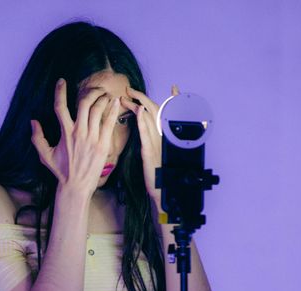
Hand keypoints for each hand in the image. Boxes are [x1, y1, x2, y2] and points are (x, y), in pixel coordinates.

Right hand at [30, 78, 120, 196]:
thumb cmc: (61, 171)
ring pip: (98, 110)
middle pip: (84, 103)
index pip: (60, 107)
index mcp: (65, 133)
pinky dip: (113, 110)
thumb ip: (37, 138)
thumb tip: (33, 121)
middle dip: (90, 91)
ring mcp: (92, 138)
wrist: (76, 186)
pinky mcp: (103, 145)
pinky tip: (116, 102)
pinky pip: (109, 123)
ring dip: (102, 98)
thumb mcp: (44, 155)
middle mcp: (79, 133)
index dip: (60, 92)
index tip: (62, 81)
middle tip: (93, 88)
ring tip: (104, 94)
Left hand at [121, 84, 179, 209]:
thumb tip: (149, 131)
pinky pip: (145, 133)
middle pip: (155, 111)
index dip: (171, 99)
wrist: (164, 192)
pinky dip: (141, 121)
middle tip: (130, 90)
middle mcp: (163, 137)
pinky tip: (138, 112)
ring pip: (149, 118)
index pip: (165, 113)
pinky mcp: (149, 152)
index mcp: (164, 137)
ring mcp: (156, 143)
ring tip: (126, 97)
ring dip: (137, 105)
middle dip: (142, 97)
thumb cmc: (160, 176)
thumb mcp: (158, 155)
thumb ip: (155, 141)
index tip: (174, 87)